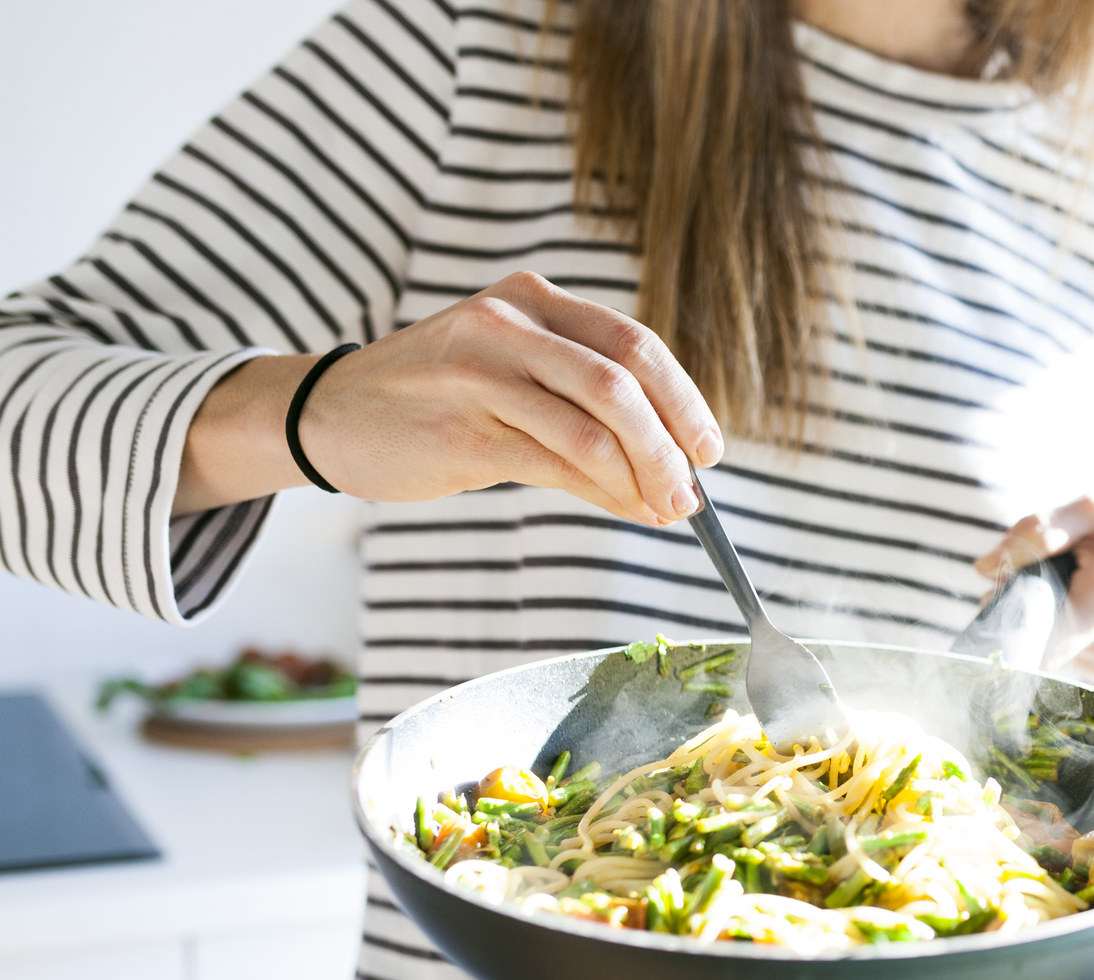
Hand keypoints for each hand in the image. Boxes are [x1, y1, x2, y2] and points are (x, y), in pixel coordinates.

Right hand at [177, 271, 720, 523]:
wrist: (327, 412)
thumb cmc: (437, 399)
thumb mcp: (512, 374)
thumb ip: (583, 403)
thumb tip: (671, 467)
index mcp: (531, 300)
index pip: (632, 344)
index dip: (683, 399)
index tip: (710, 450)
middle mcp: (508, 324)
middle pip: (623, 381)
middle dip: (670, 443)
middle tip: (692, 492)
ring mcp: (481, 372)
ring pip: (594, 427)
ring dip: (642, 477)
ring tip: (663, 510)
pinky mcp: (461, 428)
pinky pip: (555, 463)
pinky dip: (604, 493)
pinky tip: (626, 510)